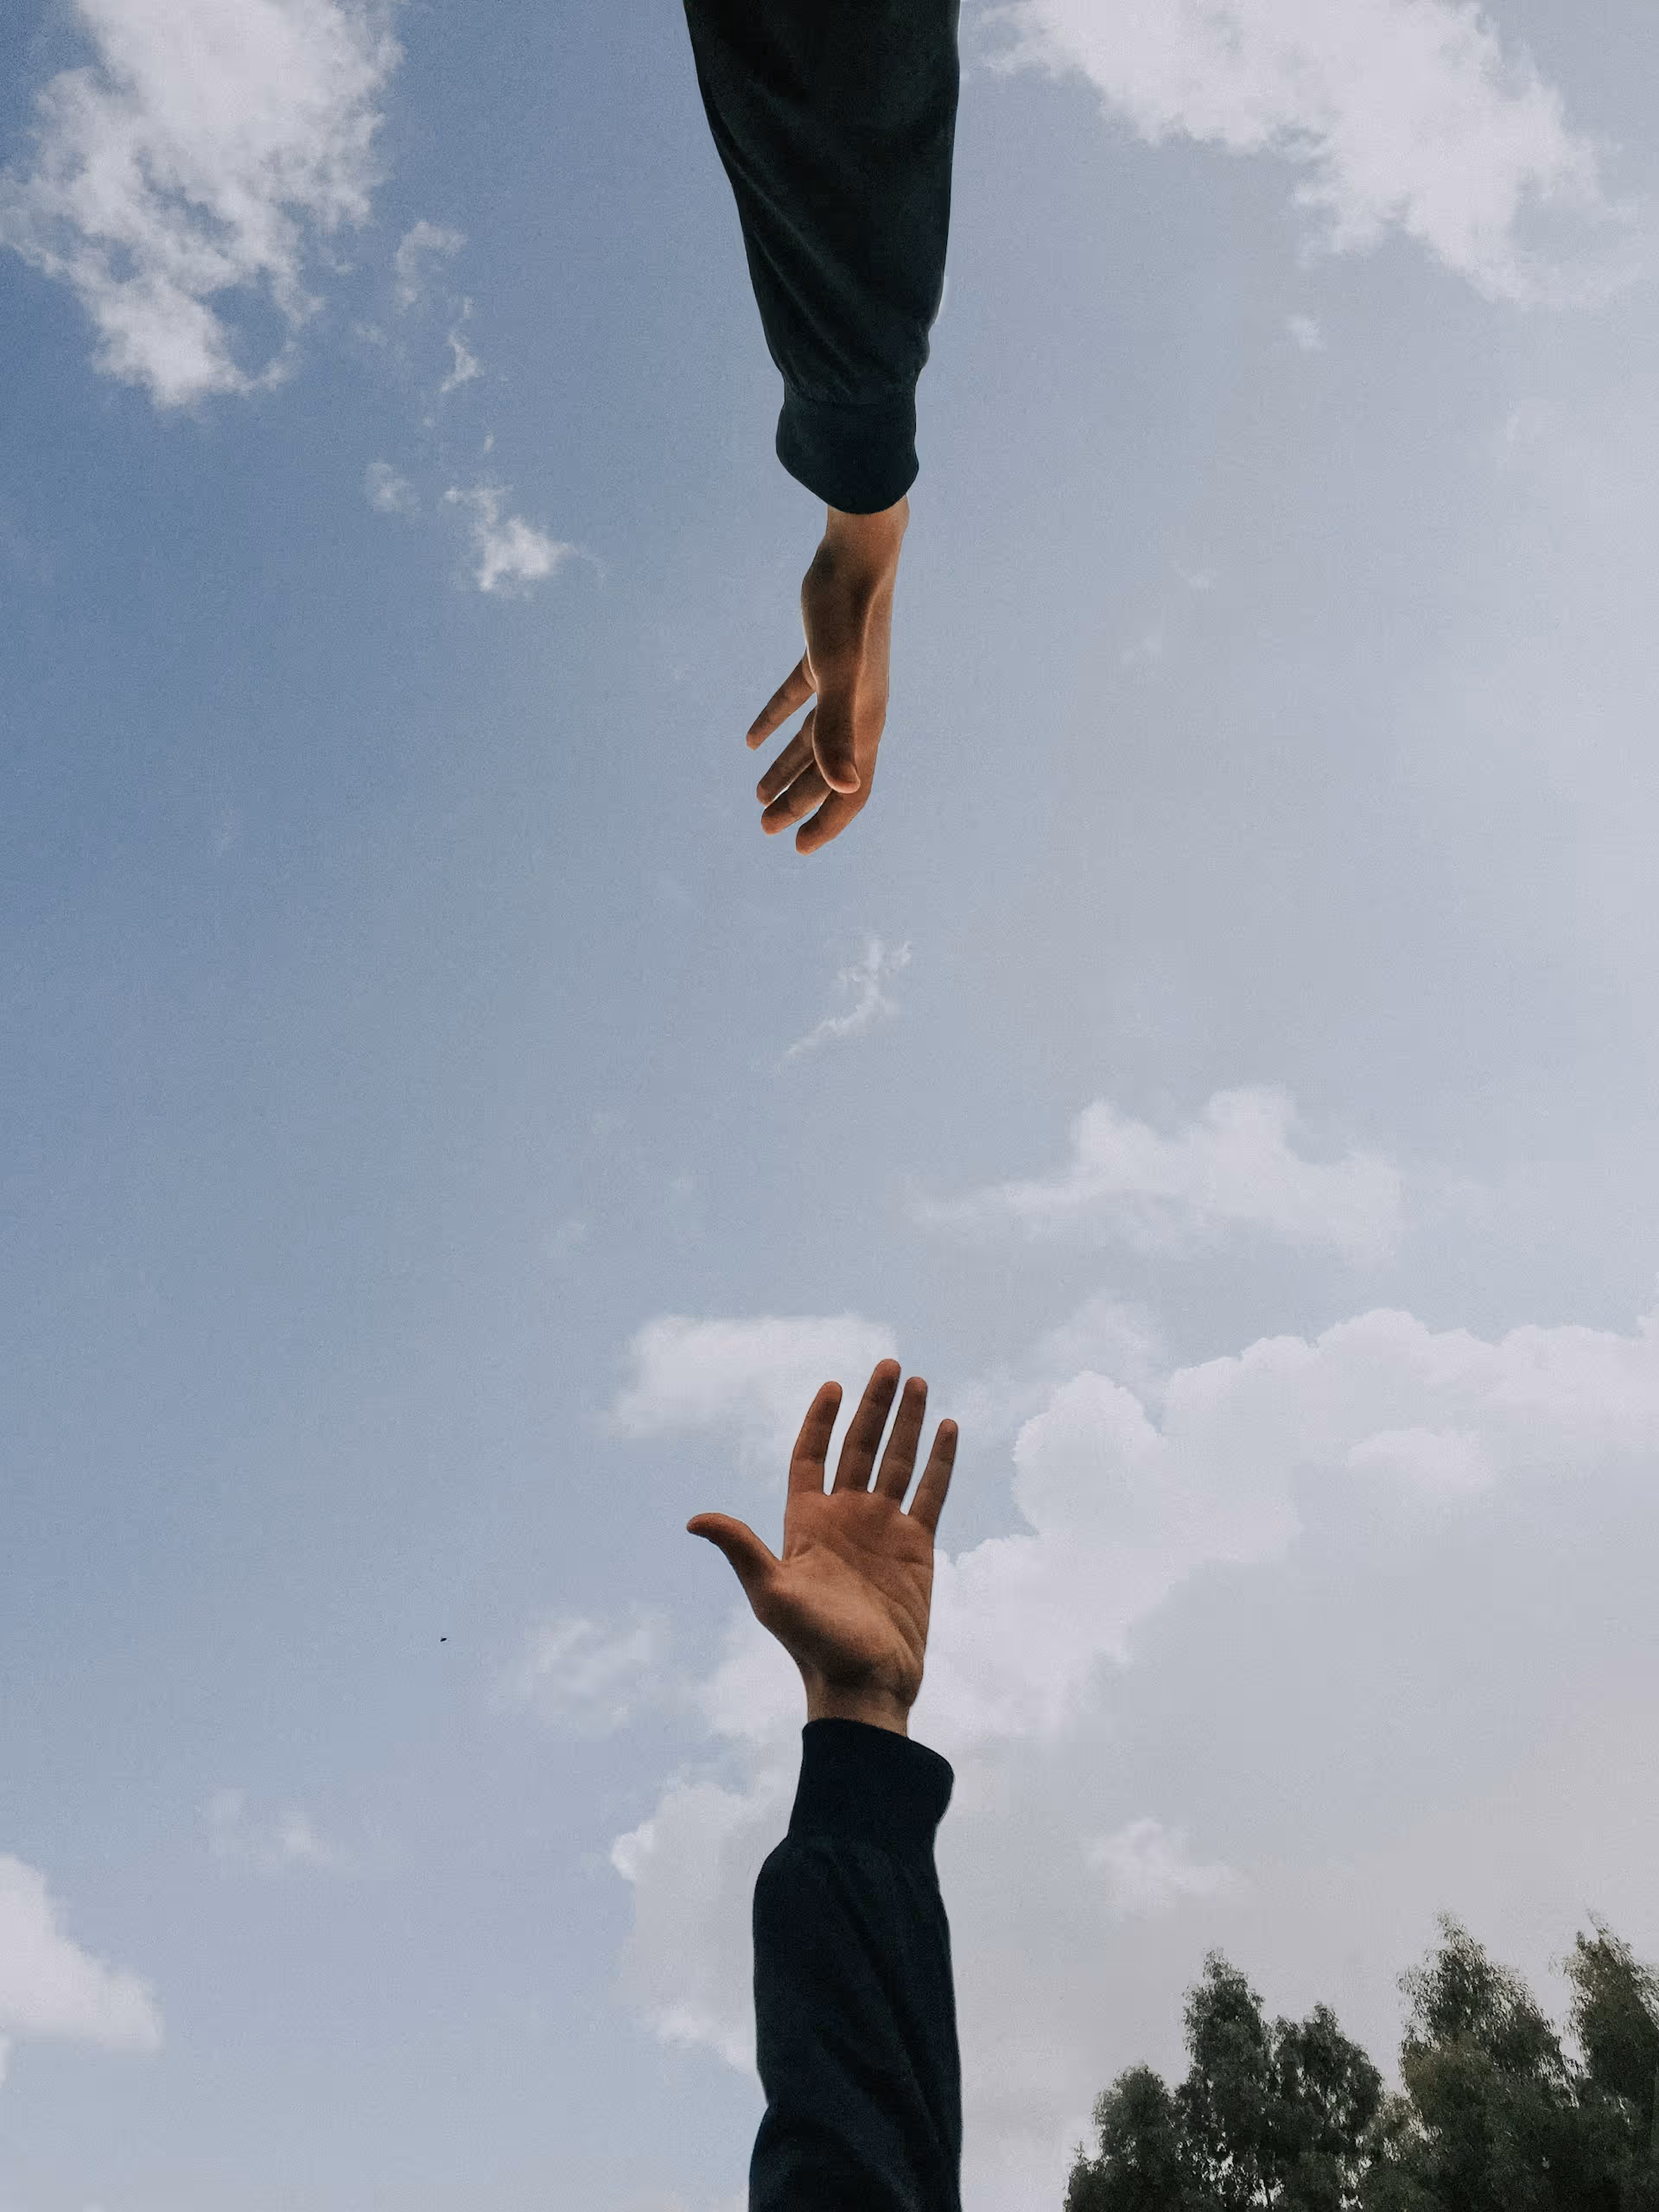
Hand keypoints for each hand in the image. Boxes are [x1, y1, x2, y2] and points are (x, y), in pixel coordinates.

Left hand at [686, 1358, 957, 1734]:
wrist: (864, 1686)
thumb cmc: (812, 1644)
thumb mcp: (771, 1593)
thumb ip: (741, 1548)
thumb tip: (693, 1520)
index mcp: (806, 1522)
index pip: (811, 1455)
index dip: (820, 1420)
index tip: (833, 1385)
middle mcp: (844, 1517)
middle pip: (859, 1446)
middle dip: (874, 1405)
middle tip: (890, 1364)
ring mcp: (882, 1529)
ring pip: (897, 1462)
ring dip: (908, 1423)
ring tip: (920, 1382)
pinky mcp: (917, 1547)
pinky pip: (931, 1493)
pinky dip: (940, 1460)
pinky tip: (948, 1427)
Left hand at [747, 498, 907, 855]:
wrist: (858, 554)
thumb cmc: (847, 612)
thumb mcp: (836, 674)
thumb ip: (837, 731)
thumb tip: (845, 787)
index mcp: (865, 723)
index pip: (851, 792)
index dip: (826, 823)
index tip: (798, 849)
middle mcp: (859, 710)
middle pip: (826, 772)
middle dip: (797, 803)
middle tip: (763, 826)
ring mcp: (843, 684)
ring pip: (812, 741)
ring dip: (786, 769)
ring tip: (756, 795)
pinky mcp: (823, 657)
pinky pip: (798, 701)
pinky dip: (774, 722)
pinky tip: (749, 740)